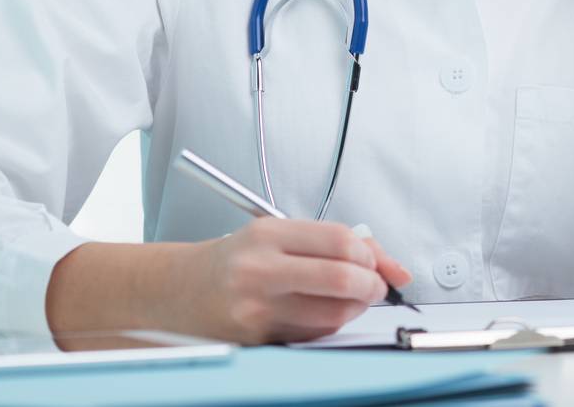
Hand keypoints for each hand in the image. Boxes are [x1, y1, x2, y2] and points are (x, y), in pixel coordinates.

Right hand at [184, 219, 410, 343]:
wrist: (177, 290)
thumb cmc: (234, 260)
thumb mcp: (278, 236)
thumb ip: (335, 244)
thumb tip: (395, 268)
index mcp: (268, 235)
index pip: (340, 240)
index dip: (370, 254)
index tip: (374, 262)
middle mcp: (259, 269)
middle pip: (342, 278)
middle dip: (373, 284)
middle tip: (376, 285)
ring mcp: (256, 308)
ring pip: (334, 314)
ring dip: (356, 308)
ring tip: (352, 298)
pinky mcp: (256, 339)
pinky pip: (313, 335)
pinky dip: (330, 324)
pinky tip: (322, 312)